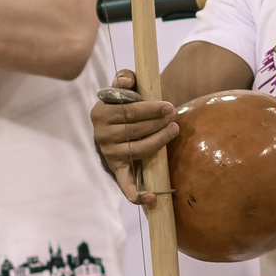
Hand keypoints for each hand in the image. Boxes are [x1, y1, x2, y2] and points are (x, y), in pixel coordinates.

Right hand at [89, 70, 178, 207]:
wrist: (113, 127)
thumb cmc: (121, 104)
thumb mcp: (121, 88)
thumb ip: (124, 78)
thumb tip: (126, 81)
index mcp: (100, 113)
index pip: (129, 111)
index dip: (151, 109)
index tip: (169, 107)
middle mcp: (101, 135)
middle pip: (135, 130)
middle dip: (158, 123)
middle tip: (174, 117)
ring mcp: (109, 154)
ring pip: (138, 150)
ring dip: (159, 141)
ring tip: (174, 130)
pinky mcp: (117, 169)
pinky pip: (125, 185)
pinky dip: (136, 194)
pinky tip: (152, 197)